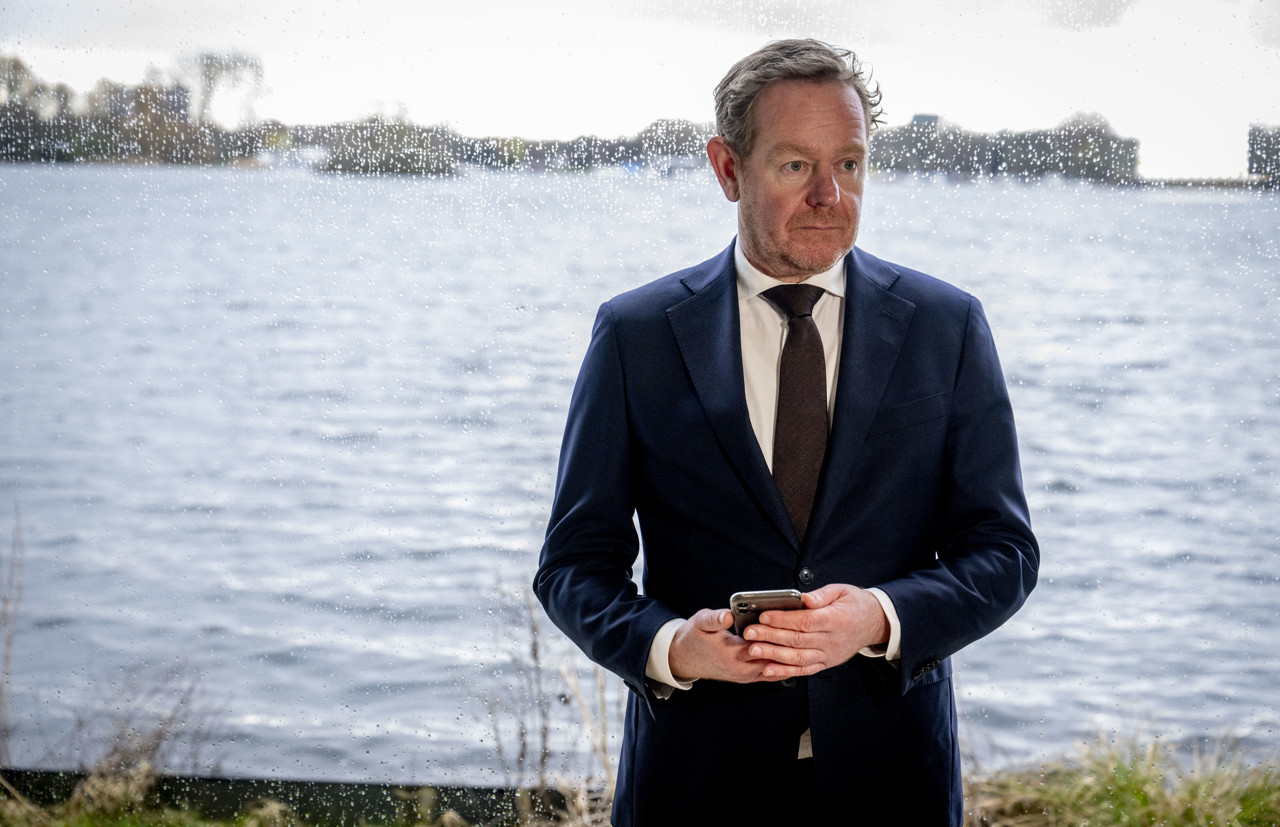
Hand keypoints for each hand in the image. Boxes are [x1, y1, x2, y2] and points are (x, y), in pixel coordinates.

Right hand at [667, 608, 797, 683]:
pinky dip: (782, 667)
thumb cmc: (694, 637)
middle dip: (787, 645)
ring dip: (787, 657)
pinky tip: (793, 657)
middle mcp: (741, 668)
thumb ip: (715, 619)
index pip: (761, 644)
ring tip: (804, 644)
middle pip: (773, 658)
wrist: (683, 658)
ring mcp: (745, 676)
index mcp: (731, 653)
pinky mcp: (747, 678)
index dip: (775, 634)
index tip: (789, 621)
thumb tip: (728, 615)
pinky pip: (770, 674)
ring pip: (774, 669)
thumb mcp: (701, 622)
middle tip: (805, 632)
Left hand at [741, 584, 889, 678]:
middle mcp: (832, 640)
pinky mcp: (826, 663)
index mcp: (836, 619)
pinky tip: (768, 670)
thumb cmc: (855, 604)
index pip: (806, 621)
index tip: (764, 616)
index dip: (783, 620)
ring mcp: (829, 654)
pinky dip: (785, 672)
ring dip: (773, 656)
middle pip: (798, 640)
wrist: (874, 623)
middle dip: (770, 637)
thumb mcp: (841, 591)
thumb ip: (821, 595)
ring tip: (753, 650)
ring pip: (798, 658)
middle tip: (749, 633)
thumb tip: (804, 598)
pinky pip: (804, 670)